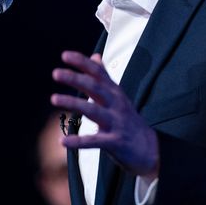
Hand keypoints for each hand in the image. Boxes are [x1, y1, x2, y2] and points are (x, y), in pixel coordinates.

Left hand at [51, 50, 158, 178]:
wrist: (151, 149)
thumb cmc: (129, 120)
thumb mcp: (118, 96)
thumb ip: (104, 77)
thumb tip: (95, 56)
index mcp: (114, 93)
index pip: (98, 73)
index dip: (82, 63)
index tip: (65, 55)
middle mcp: (116, 104)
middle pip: (95, 87)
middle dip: (75, 79)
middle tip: (56, 73)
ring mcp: (116, 123)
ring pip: (93, 111)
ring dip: (73, 103)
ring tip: (54, 98)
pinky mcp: (115, 142)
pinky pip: (94, 141)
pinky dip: (78, 142)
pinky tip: (63, 141)